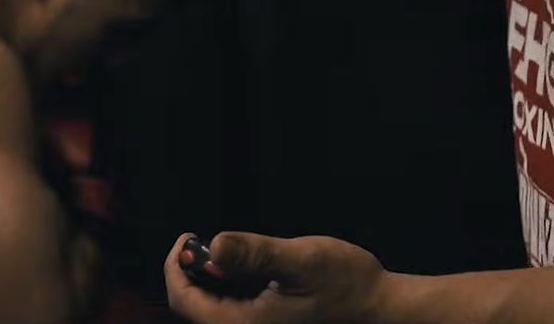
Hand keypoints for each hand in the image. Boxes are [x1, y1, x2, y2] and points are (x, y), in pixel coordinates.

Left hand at [163, 231, 388, 323]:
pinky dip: (225, 284)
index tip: (187, 238)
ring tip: (219, 250)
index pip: (185, 301)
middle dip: (191, 270)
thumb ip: (255, 253)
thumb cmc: (344, 283)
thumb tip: (214, 246)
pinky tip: (239, 266)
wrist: (376, 303)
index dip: (176, 267)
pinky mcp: (264, 321)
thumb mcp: (299, 260)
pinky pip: (229, 306)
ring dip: (207, 277)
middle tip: (199, 240)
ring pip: (210, 306)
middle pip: (193, 305)